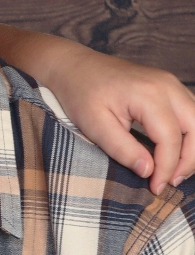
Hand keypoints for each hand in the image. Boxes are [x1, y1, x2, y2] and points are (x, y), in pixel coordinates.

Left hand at [0, 22, 194, 194]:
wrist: (71, 65)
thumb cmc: (79, 93)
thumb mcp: (94, 125)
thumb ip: (123, 150)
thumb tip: (149, 172)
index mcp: (148, 94)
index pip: (171, 140)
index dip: (167, 168)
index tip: (155, 188)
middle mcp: (166, 85)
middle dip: (188, 160)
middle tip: (169, 181)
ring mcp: (169, 82)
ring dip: (191, 148)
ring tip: (171, 171)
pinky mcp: (167, 85)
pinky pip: (189, 112)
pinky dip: (187, 134)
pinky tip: (172, 151)